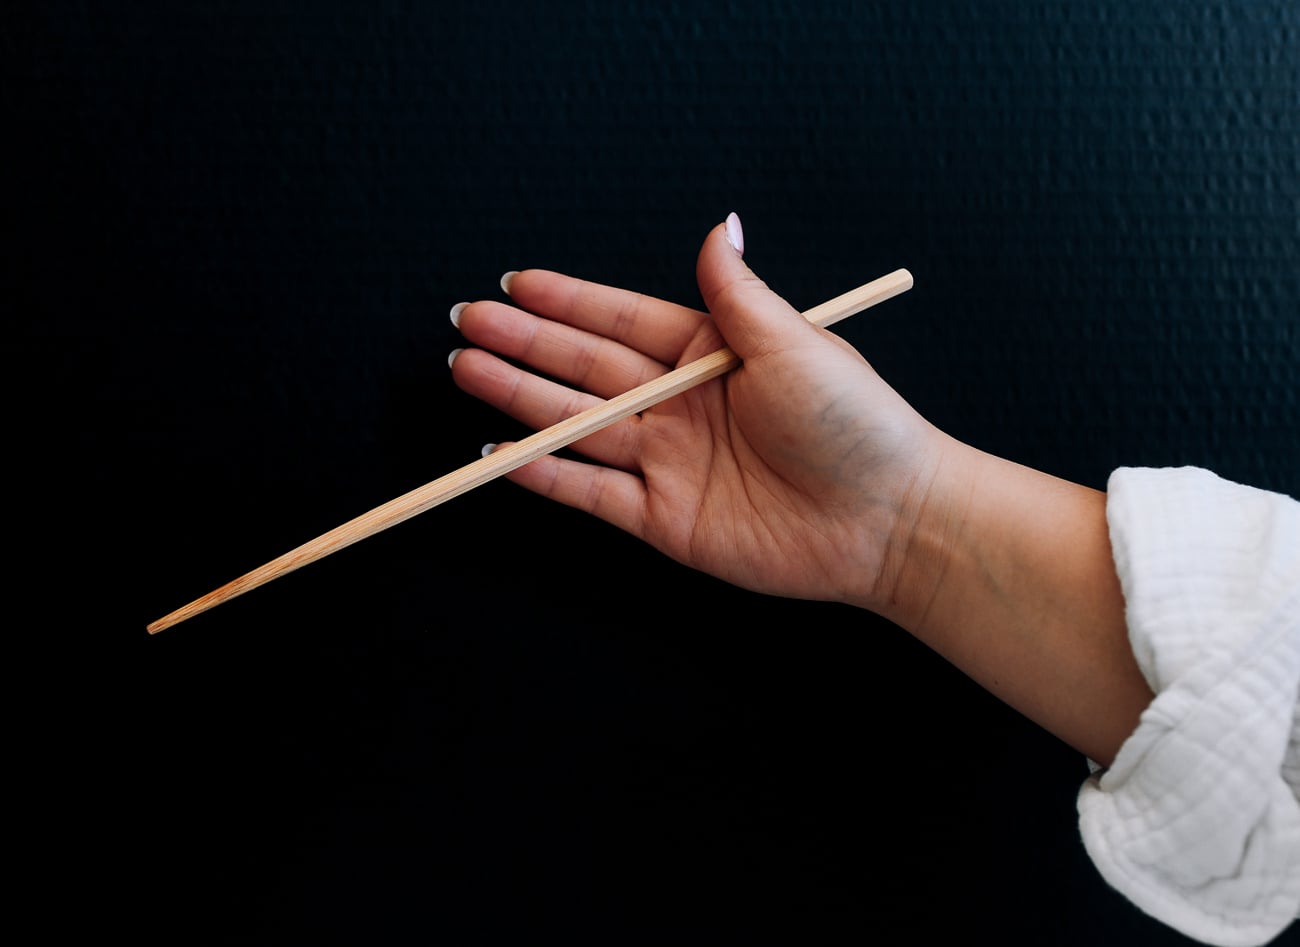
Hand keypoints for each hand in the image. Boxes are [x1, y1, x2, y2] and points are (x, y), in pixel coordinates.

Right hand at [448, 214, 947, 610]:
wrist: (886, 522)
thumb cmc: (853, 426)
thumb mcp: (794, 344)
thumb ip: (737, 294)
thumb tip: (718, 225)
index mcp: (712, 353)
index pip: (620, 320)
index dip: (566, 302)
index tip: (516, 283)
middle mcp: (682, 404)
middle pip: (586, 368)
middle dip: (525, 346)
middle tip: (468, 325)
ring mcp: (670, 462)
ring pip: (578, 424)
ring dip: (521, 400)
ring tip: (468, 372)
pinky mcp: (665, 519)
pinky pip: (591, 492)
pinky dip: (545, 474)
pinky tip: (502, 452)